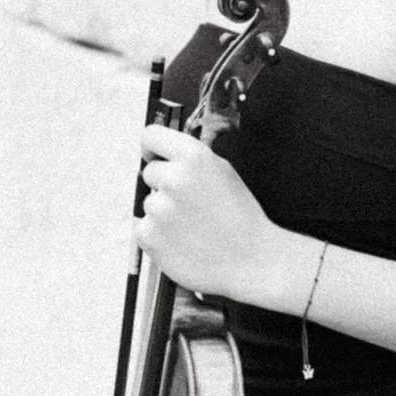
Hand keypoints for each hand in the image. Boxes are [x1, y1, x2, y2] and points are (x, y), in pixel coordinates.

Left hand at [134, 125, 292, 303]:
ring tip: (193, 227)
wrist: (252, 260)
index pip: (151, 135)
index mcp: (194, 157)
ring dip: (164, 215)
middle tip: (191, 205)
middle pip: (150, 173)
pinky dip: (159, 237)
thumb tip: (166, 155)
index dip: (152, 148)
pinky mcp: (149, 236)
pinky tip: (183, 241)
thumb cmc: (241, 219)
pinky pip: (144, 229)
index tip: (154, 157)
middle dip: (165, 186)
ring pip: (149, 204)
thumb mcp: (224, 173)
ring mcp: (159, 209)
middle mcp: (173, 179)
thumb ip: (192, 161)